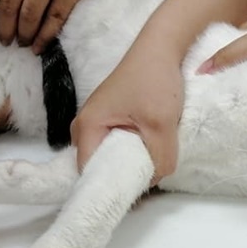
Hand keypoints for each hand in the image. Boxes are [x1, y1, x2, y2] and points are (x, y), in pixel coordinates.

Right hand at [70, 48, 184, 183]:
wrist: (161, 47)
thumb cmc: (154, 80)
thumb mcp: (162, 124)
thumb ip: (160, 159)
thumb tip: (155, 180)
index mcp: (87, 127)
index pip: (89, 172)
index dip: (108, 188)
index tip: (129, 200)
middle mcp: (85, 126)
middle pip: (98, 166)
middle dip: (120, 179)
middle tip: (145, 188)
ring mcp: (97, 122)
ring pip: (110, 157)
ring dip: (129, 166)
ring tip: (150, 172)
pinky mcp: (111, 120)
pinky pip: (116, 146)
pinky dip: (132, 153)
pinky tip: (149, 156)